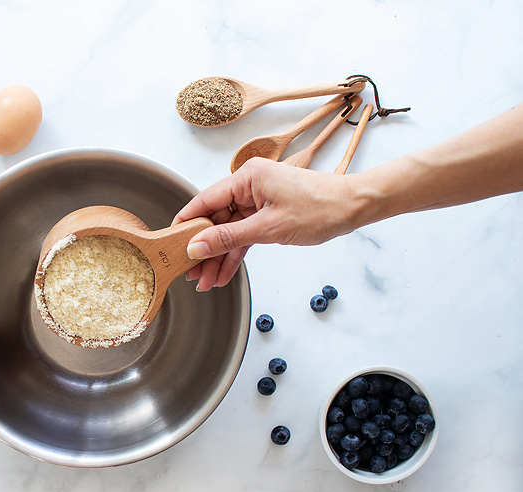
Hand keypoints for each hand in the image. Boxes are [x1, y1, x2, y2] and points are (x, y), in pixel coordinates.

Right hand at [172, 157, 359, 290]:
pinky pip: (243, 236)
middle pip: (214, 220)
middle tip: (190, 273)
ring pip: (228, 232)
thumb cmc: (320, 208)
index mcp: (247, 177)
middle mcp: (249, 185)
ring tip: (206, 282)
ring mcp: (258, 200)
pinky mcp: (267, 214)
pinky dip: (235, 254)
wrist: (354, 208)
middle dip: (203, 249)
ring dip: (218, 257)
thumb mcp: (269, 228)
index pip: (204, 201)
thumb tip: (196, 247)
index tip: (170, 244)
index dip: (185, 225)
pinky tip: (223, 274)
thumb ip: (228, 239)